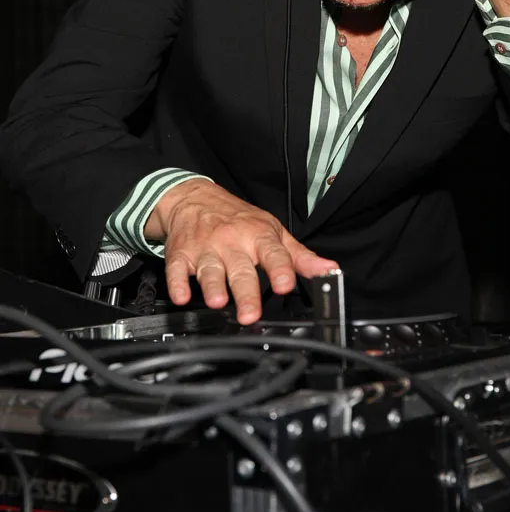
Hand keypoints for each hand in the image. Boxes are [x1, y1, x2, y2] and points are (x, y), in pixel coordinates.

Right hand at [145, 179, 338, 323]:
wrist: (194, 198)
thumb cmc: (239, 219)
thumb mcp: (274, 231)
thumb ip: (300, 256)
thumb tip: (329, 271)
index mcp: (258, 236)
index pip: (273, 254)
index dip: (280, 269)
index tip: (285, 285)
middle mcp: (232, 242)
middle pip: (240, 269)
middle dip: (246, 292)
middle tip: (250, 314)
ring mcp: (206, 248)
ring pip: (210, 269)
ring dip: (212, 285)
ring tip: (218, 301)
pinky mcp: (181, 254)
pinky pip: (177, 269)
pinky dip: (177, 283)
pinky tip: (181, 295)